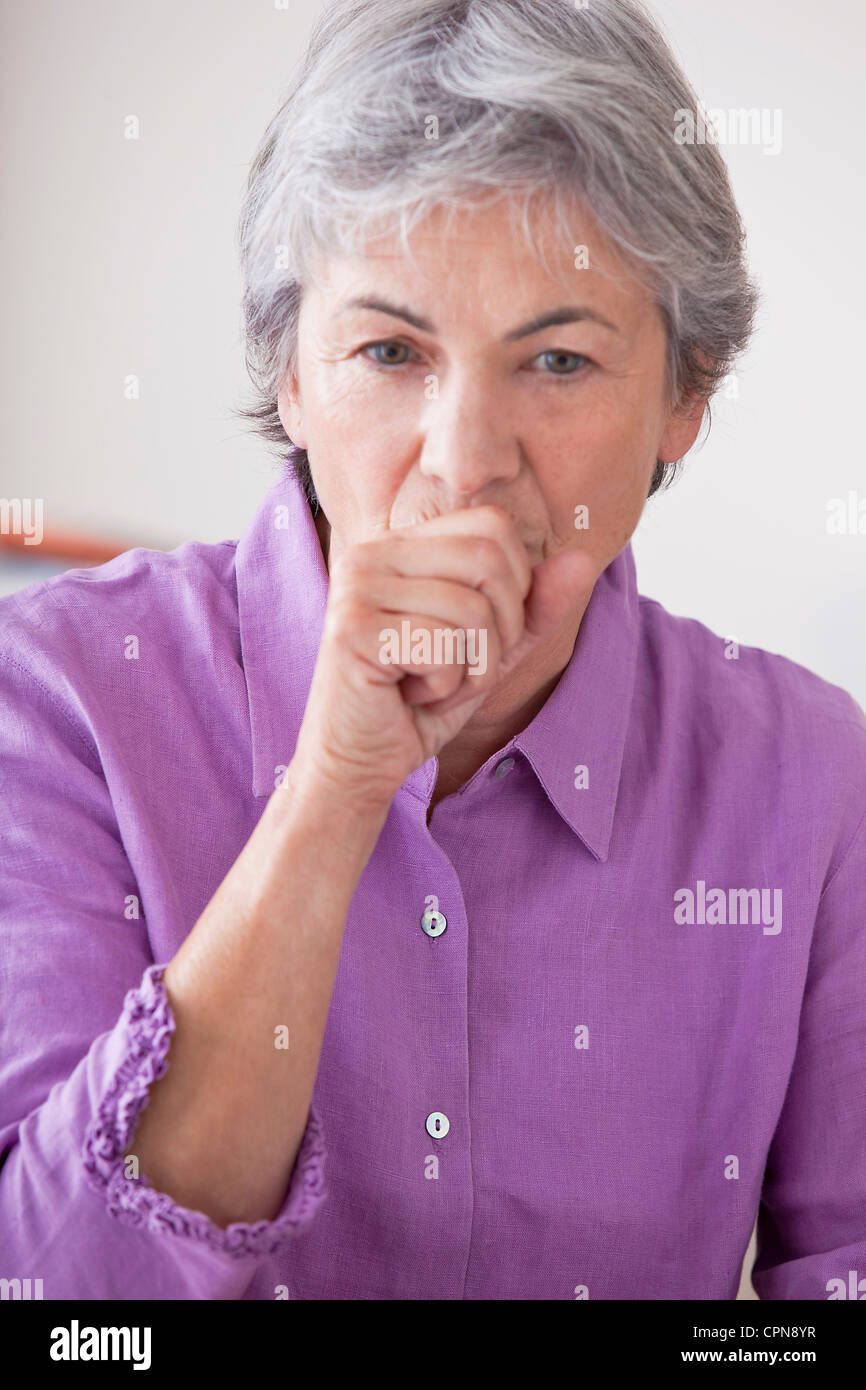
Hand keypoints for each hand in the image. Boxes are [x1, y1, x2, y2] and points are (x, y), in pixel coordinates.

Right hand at [290, 506, 596, 808]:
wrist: (359, 764)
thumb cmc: (422, 704)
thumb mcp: (493, 650)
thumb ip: (536, 607)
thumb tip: (585, 560)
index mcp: (401, 544)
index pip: (493, 527)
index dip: (514, 588)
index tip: (478, 636)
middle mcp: (371, 553)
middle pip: (487, 561)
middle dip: (498, 632)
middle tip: (459, 668)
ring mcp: (355, 588)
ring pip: (470, 609)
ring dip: (472, 668)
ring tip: (433, 686)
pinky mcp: (351, 630)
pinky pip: (442, 647)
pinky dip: (446, 687)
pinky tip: (410, 697)